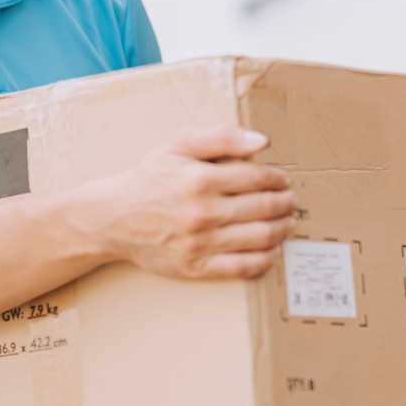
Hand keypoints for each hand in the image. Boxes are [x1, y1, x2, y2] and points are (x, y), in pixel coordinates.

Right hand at [88, 127, 295, 279]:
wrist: (115, 218)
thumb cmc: (151, 179)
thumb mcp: (178, 145)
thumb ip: (220, 137)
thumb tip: (261, 142)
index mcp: (199, 179)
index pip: (257, 178)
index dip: (278, 179)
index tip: (284, 180)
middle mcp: (201, 212)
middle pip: (263, 208)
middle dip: (285, 203)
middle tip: (290, 201)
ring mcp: (199, 243)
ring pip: (259, 238)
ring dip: (281, 230)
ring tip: (287, 223)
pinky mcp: (196, 267)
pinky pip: (242, 267)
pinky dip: (265, 259)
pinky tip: (271, 250)